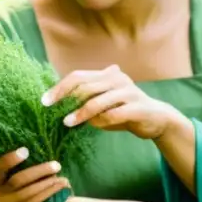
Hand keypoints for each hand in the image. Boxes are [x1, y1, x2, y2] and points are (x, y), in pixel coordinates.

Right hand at [0, 148, 69, 201]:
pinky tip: (60, 192)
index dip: (12, 159)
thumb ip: (16, 166)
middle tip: (56, 165)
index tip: (26, 150)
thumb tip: (34, 148)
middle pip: (19, 181)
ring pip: (32, 196)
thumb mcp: (8, 177)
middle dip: (39, 172)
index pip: (0, 167)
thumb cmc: (14, 188)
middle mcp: (1, 196)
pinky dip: (51, 198)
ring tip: (63, 179)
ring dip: (49, 186)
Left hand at [43, 65, 173, 139]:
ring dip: (80, 113)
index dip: (60, 87)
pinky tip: (93, 126)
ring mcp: (129, 92)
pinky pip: (113, 115)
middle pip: (85, 86)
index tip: (45, 100)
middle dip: (65, 98)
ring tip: (67, 122)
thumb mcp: (103, 103)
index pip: (78, 76)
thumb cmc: (123, 111)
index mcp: (107, 75)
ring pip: (97, 101)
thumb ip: (86, 98)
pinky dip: (100, 121)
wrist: (156, 119)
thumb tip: (56, 100)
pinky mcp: (138, 108)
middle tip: (51, 110)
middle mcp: (117, 79)